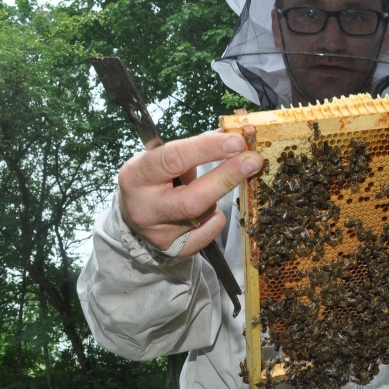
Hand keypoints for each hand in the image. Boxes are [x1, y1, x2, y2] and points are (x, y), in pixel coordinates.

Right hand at [117, 131, 262, 256]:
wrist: (135, 215)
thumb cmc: (154, 179)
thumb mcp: (163, 159)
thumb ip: (196, 148)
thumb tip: (234, 137)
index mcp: (137, 176)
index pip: (173, 160)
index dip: (208, 149)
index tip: (236, 141)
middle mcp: (145, 208)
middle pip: (193, 198)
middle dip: (227, 177)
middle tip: (253, 161)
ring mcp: (159, 233)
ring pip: (205, 214)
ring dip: (216, 198)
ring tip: (208, 189)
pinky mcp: (175, 250)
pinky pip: (210, 231)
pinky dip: (215, 218)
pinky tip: (205, 211)